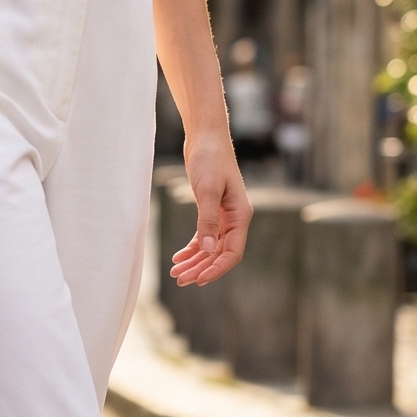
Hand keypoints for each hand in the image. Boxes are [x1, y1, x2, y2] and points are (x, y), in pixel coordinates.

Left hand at [169, 133, 250, 287]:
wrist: (206, 136)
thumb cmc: (210, 159)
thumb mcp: (208, 190)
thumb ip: (208, 220)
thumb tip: (206, 249)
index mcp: (240, 216)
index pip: (232, 252)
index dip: (216, 269)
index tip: (199, 280)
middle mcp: (235, 219)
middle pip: (219, 253)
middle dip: (201, 268)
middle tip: (180, 280)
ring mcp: (224, 216)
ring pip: (210, 247)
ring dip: (194, 261)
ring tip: (176, 273)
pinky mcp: (211, 210)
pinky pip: (203, 236)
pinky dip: (192, 248)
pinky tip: (178, 257)